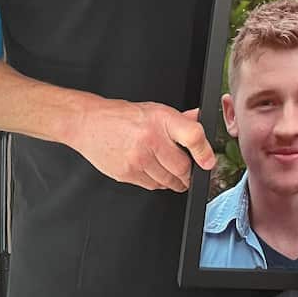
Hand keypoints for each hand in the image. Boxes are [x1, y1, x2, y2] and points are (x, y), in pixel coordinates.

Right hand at [70, 100, 214, 191]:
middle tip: (189, 171)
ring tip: (171, 172)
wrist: (89, 124)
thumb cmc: (122, 116)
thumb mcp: (155, 110)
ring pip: (168, 181)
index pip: (193, 136)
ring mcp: (138, 159)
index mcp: (161, 119)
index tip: (208, 162)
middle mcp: (150, 139)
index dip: (204, 152)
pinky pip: (152, 186)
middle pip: (182, 167)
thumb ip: (180, 119)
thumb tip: (200, 119)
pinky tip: (153, 172)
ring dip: (174, 181)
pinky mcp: (127, 174)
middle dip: (189, 174)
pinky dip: (157, 183)